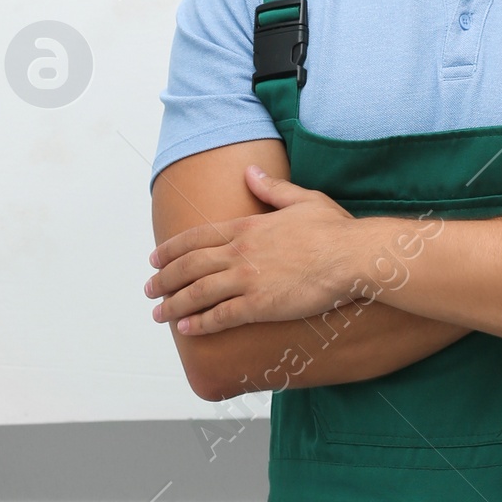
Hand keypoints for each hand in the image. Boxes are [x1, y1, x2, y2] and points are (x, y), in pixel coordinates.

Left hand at [146, 166, 367, 334]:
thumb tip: (250, 172)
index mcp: (248, 226)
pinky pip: (221, 316)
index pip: (197, 237)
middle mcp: (240, 252)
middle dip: (164, 278)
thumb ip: (271, 188)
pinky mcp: (260, 306)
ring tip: (158, 314)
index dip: (171, 249)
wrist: (353, 257)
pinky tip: (186, 329)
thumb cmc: (334, 229)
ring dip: (174, 304)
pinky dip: (199, 323)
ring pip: (198, 293)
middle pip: (190, 266)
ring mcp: (248, 280)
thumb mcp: (302, 199)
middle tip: (148, 289)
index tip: (154, 258)